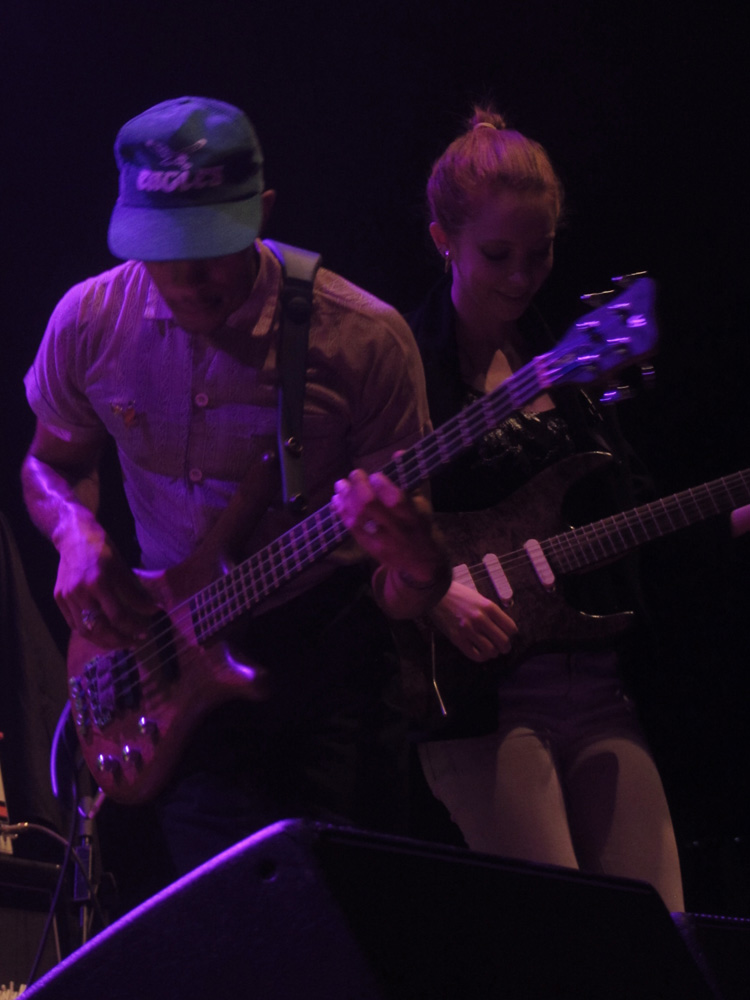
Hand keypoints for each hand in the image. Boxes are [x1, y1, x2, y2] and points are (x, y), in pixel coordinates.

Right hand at [54, 518, 157, 647]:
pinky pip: (74, 624)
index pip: (117, 615)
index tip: (146, 631)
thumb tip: (154, 610)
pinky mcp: (58, 599)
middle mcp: (79, 592)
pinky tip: (104, 634)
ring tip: (121, 642)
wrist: (74, 537)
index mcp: (97, 582)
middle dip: (119, 640)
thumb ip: (136, 593)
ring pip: (85, 631)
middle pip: (99, 628)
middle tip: (136, 642)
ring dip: (104, 641)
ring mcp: (66, 597)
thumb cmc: (102, 549)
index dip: (133, 627)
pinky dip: (90, 633)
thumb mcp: (122, 568)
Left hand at [331, 469, 450, 618]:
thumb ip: (410, 480)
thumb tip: (398, 452)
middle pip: (371, 506)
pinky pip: (350, 528)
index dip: (382, 485)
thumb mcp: (423, 504)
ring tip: (341, 484)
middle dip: (359, 486)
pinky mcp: (368, 548)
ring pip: (357, 517)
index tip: (375, 475)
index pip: (395, 499)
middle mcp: (397, 530)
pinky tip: (337, 500)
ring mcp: (381, 541)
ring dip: (345, 498)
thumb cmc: (421, 527)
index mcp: (414, 517)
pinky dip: (341, 512)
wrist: (421, 563)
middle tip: (356, 474)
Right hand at [429, 580, 517, 661]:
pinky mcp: (457, 638)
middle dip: (505, 647)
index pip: (510, 628)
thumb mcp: (479, 598)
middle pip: (503, 641)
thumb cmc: (458, 594)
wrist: (436, 594)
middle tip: (502, 647)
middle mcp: (480, 619)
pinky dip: (481, 657)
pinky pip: (475, 655)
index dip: (511, 634)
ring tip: (490, 650)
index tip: (507, 635)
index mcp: (489, 607)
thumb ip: (491, 612)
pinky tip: (480, 652)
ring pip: (490, 651)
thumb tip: (502, 627)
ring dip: (492, 653)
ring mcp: (468, 629)